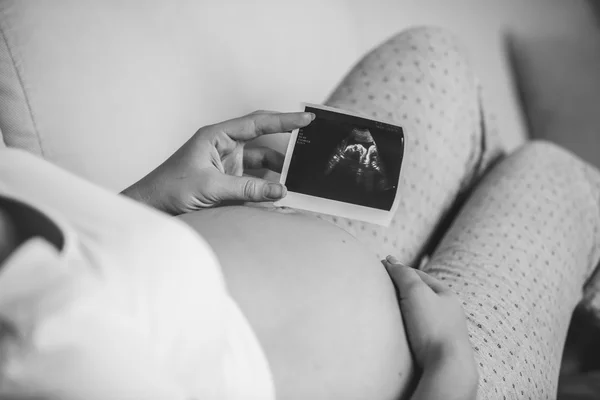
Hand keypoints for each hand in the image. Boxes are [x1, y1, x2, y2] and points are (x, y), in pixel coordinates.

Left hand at [122, 110, 314, 214]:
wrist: (151, 207)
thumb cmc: (170, 189)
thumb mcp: (212, 187)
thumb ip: (248, 188)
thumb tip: (280, 191)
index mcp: (217, 136)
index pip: (257, 123)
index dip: (283, 120)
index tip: (306, 119)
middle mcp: (224, 147)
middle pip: (263, 142)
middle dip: (285, 147)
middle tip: (308, 150)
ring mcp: (227, 165)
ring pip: (261, 165)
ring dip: (277, 174)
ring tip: (295, 182)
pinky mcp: (227, 182)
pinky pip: (254, 182)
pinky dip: (266, 188)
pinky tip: (277, 196)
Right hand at [382, 256, 474, 369]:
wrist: (446, 366)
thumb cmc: (433, 326)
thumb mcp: (416, 291)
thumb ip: (403, 274)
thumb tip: (391, 262)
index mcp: (447, 295)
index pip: (419, 275)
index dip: (400, 269)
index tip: (382, 266)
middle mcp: (447, 312)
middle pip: (420, 295)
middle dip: (402, 289)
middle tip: (383, 285)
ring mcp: (442, 332)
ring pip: (418, 314)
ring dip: (403, 309)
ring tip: (387, 308)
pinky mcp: (434, 349)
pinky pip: (417, 332)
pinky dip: (406, 326)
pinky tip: (397, 330)